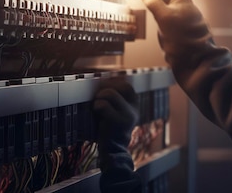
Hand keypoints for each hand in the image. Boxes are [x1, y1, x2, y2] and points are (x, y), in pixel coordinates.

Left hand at [93, 77, 141, 191]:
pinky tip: (96, 113)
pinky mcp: (118, 122)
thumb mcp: (116, 112)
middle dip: (107, 87)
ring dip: (99, 97)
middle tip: (99, 96)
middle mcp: (134, 109)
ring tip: (96, 105)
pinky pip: (103, 105)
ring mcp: (128, 115)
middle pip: (122, 86)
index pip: (127, 86)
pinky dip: (96, 106)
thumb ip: (114, 99)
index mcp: (134, 106)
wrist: (112, 151)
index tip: (103, 86)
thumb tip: (102, 80)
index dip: (114, 82)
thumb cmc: (110, 129)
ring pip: (110, 93)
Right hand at [126, 0, 212, 64]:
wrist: (194, 60)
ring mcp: (176, 15)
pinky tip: (145, 17)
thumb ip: (155, 3)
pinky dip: (151, 14)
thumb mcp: (166, 18)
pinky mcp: (173, 27)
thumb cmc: (184, 38)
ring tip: (135, 6)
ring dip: (147, 3)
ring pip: (159, 4)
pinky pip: (160, 16)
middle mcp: (179, 4)